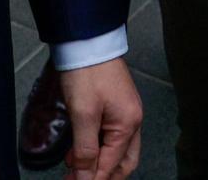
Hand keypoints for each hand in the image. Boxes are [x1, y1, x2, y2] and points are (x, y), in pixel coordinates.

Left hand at [61, 57, 142, 179]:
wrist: (87, 41)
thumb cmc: (87, 71)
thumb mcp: (83, 114)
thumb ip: (85, 149)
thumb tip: (84, 176)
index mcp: (128, 124)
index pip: (111, 165)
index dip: (91, 179)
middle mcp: (132, 120)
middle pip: (123, 162)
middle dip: (103, 176)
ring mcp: (126, 112)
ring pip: (118, 151)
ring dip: (99, 163)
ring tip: (75, 169)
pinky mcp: (116, 105)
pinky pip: (112, 136)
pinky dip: (98, 148)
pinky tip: (80, 150)